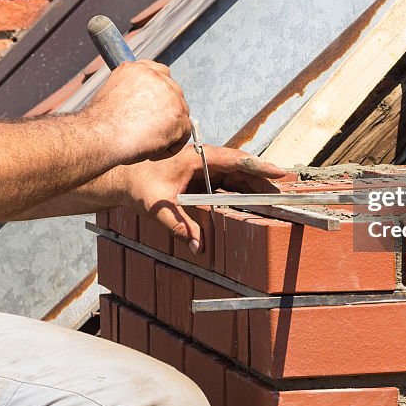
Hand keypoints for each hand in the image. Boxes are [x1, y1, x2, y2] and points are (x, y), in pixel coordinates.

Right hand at [84, 60, 191, 165]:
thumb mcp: (113, 94)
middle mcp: (156, 77)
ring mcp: (170, 94)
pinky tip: (152, 152)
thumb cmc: (101, 125)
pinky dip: (170, 147)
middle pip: (174, 93)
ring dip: (167, 131)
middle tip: (149, 130)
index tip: (155, 107)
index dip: (159, 93)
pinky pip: (184, 133)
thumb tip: (144, 102)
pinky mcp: (178, 114)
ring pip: (180, 114)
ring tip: (146, 143)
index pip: (160, 73)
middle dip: (166, 113)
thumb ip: (134, 92)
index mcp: (138, 69)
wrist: (100, 136)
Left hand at [115, 146, 286, 252]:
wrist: (122, 178)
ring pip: (235, 174)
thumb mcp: (158, 207)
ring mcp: (202, 167)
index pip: (234, 160)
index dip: (258, 166)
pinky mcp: (199, 176)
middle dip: (262, 178)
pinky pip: (226, 182)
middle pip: (240, 167)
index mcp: (196, 158)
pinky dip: (241, 189)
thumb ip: (179, 226)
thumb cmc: (138, 186)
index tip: (278, 172)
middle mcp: (203, 159)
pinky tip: (252, 201)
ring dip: (254, 184)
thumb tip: (199, 246)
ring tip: (274, 196)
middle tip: (283, 190)